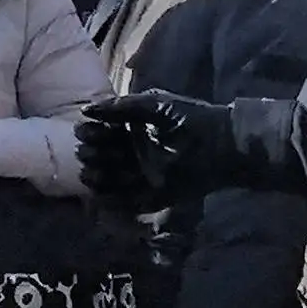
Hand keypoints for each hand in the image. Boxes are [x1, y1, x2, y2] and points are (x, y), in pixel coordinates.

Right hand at [76, 89, 235, 199]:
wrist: (224, 143)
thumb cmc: (191, 119)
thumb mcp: (155, 105)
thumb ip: (122, 107)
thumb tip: (87, 110)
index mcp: (136, 131)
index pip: (107, 134)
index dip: (94, 134)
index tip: (82, 131)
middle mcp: (138, 155)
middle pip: (107, 157)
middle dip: (93, 155)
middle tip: (85, 154)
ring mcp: (145, 177)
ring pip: (114, 180)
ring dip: (99, 178)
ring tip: (88, 174)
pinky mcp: (155, 197)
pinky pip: (129, 202)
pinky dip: (113, 202)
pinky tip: (98, 197)